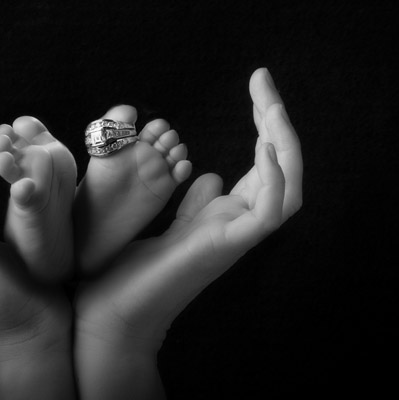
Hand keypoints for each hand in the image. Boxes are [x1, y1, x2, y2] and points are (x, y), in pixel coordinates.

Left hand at [74, 68, 302, 354]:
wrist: (110, 318)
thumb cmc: (129, 274)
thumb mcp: (165, 222)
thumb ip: (191, 202)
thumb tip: (209, 174)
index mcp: (225, 215)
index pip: (262, 162)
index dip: (264, 123)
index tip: (256, 84)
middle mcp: (237, 224)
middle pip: (281, 169)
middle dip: (277, 122)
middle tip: (263, 81)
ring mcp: (235, 237)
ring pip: (287, 190)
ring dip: (284, 145)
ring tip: (271, 107)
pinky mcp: (226, 248)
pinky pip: (269, 213)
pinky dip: (274, 179)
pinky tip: (263, 147)